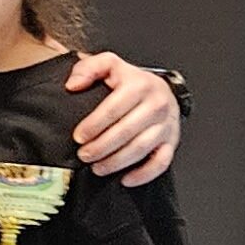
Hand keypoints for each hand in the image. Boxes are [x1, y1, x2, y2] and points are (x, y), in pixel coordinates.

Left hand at [67, 50, 180, 182]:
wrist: (161, 90)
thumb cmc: (131, 81)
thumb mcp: (109, 65)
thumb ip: (87, 68)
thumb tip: (72, 85)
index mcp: (139, 85)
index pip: (114, 108)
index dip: (94, 125)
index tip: (79, 137)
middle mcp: (156, 104)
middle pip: (126, 131)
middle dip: (101, 147)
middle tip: (84, 155)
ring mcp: (166, 125)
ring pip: (141, 149)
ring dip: (117, 162)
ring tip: (98, 167)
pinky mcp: (172, 141)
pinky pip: (161, 162)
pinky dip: (143, 174)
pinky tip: (125, 179)